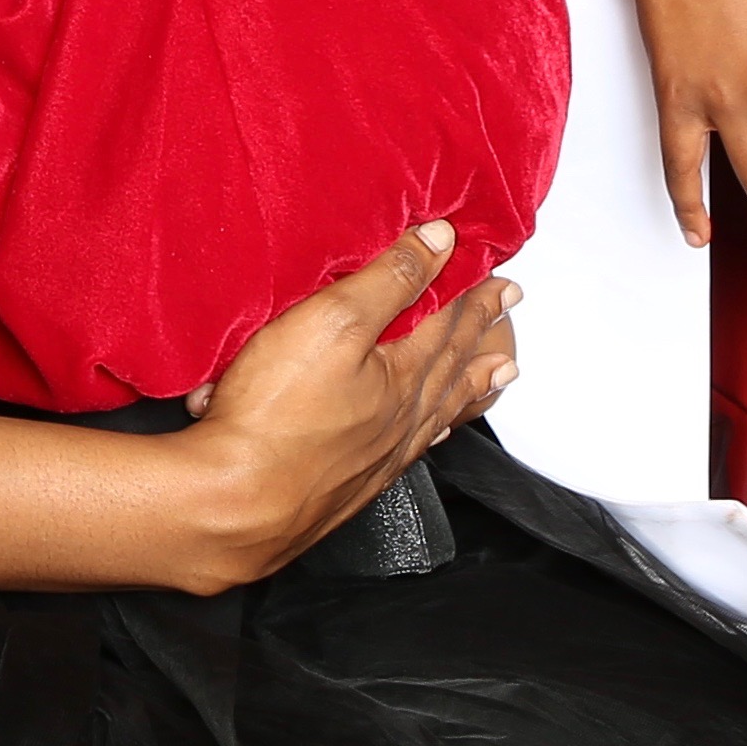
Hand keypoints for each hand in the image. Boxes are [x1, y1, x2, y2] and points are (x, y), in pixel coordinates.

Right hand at [158, 224, 520, 591]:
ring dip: (469, 384)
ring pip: (439, 410)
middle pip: (451, 364)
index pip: (449, 324)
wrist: (238, 503)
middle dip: (480, 331)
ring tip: (498, 372)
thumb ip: (388, 279)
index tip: (501, 279)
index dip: (474, 296)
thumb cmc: (277, 415)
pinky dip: (432, 432)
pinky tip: (429, 434)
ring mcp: (380, 454)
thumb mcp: (333, 321)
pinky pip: (414, 448)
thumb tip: (439, 242)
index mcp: (402, 375)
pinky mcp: (352, 483)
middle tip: (507, 309)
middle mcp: (402, 418)